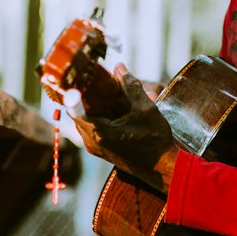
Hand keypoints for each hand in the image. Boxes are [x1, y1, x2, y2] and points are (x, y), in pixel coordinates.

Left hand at [68, 63, 178, 192]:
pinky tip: (120, 108)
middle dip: (91, 96)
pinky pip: (94, 127)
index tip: (78, 78)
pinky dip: (103, 115)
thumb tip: (119, 67)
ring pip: (88, 118)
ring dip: (98, 105)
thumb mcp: (146, 109)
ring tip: (115, 95)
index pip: (74, 108)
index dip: (74, 91)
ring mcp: (95, 147)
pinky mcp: (101, 149)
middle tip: (103, 82)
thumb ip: (130, 86)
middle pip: (81, 111)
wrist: (163, 168)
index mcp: (99, 132)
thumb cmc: (155, 141)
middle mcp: (92, 142)